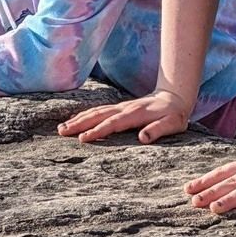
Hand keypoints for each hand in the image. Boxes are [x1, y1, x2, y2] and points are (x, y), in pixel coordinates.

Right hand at [59, 88, 192, 143]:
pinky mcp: (118, 108)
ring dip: (78, 119)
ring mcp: (120, 107)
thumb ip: (158, 130)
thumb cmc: (174, 115)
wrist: (173, 97)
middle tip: (62, 131)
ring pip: (95, 112)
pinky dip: (85, 115)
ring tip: (62, 128)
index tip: (82, 139)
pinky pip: (98, 111)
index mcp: (135, 114)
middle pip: (98, 115)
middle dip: (79, 123)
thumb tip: (142, 138)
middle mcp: (124, 109)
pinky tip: (75, 120)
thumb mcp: (172, 124)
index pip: (112, 123)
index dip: (97, 130)